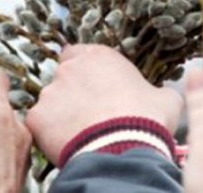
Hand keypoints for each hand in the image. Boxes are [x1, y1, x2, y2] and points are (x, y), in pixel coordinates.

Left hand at [26, 44, 182, 165]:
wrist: (123, 149)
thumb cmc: (146, 119)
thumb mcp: (165, 98)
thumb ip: (157, 90)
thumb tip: (162, 95)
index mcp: (99, 56)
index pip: (80, 53)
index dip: (86, 70)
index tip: (96, 86)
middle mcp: (70, 68)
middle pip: (64, 76)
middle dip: (73, 91)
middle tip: (90, 112)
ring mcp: (50, 92)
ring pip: (51, 101)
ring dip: (61, 113)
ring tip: (81, 132)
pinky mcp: (36, 118)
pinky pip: (39, 124)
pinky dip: (50, 133)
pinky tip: (68, 142)